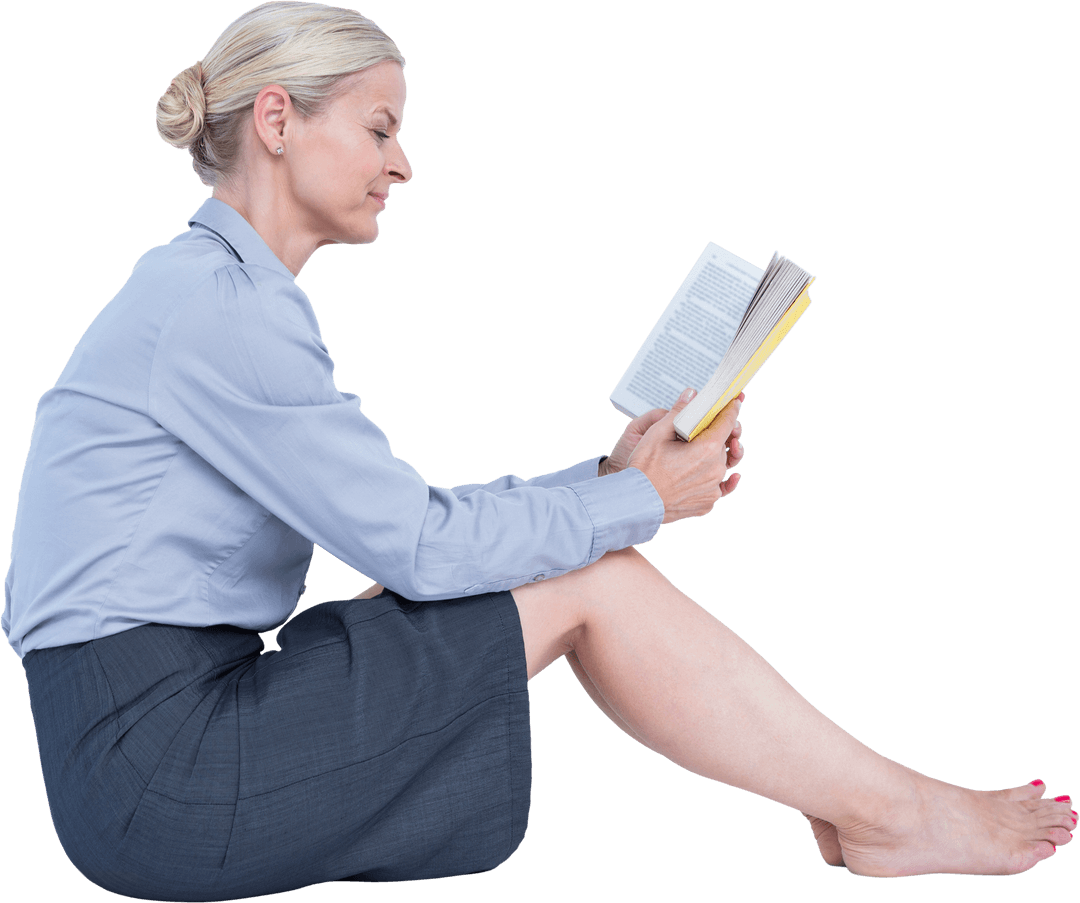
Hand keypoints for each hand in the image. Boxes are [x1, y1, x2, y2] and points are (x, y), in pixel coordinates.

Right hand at [624, 387, 745, 524]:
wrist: (636, 503)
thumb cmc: (644, 468)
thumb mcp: (657, 433)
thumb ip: (678, 412)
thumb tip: (691, 394)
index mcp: (708, 449)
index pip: (727, 422)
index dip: (730, 410)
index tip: (733, 403)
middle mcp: (716, 469)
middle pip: (722, 445)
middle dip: (714, 436)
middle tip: (699, 431)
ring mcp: (713, 489)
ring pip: (719, 466)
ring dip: (711, 457)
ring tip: (697, 453)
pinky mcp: (707, 504)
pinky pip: (716, 487)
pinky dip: (712, 479)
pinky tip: (712, 475)